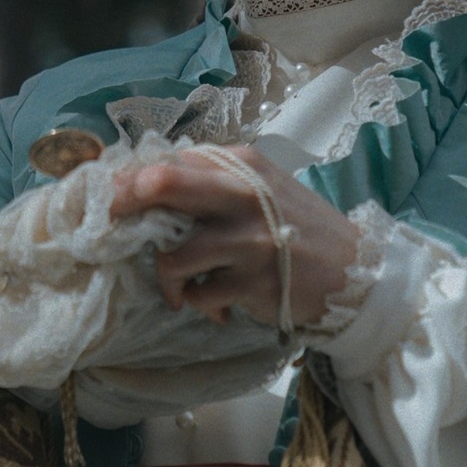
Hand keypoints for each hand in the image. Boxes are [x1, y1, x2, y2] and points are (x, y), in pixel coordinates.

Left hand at [110, 146, 360, 329]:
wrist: (354, 271)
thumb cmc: (299, 226)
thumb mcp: (261, 188)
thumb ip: (214, 181)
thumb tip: (148, 184)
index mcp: (241, 163)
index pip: (172, 160)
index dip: (133, 179)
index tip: (117, 199)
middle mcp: (242, 193)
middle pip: (162, 182)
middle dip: (124, 203)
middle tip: (113, 225)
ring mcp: (247, 239)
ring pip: (172, 256)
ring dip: (167, 279)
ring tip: (180, 289)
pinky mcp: (252, 281)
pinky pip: (199, 295)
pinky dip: (199, 304)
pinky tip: (218, 305)